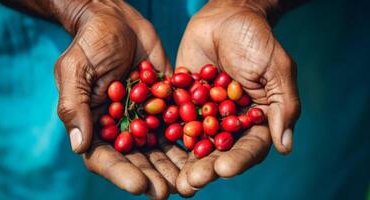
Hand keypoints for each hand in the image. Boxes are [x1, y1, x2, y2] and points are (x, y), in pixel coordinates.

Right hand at [53, 1, 186, 198]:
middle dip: (153, 177)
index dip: (121, 174)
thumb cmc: (90, 42)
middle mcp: (121, 127)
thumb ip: (76, 107)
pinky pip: (178, 125)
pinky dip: (190, 139)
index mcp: (95, 125)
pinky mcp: (166, 104)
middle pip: (136, 160)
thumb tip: (79, 147)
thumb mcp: (76, 70)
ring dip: (174, 166)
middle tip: (170, 192)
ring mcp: (145, 117)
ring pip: (160, 148)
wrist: (117, 20)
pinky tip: (204, 152)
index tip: (139, 186)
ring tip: (191, 182)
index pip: (104, 158)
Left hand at [175, 1, 300, 195]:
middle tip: (192, 181)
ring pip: (194, 142)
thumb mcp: (276, 69)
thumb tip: (285, 146)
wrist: (225, 17)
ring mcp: (204, 114)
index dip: (238, 160)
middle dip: (206, 167)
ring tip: (173, 176)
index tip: (224, 169)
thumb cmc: (256, 40)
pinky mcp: (182, 102)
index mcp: (255, 120)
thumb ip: (282, 105)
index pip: (250, 147)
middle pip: (219, 151)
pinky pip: (173, 119)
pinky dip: (164, 132)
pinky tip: (152, 145)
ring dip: (183, 160)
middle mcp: (229, 122)